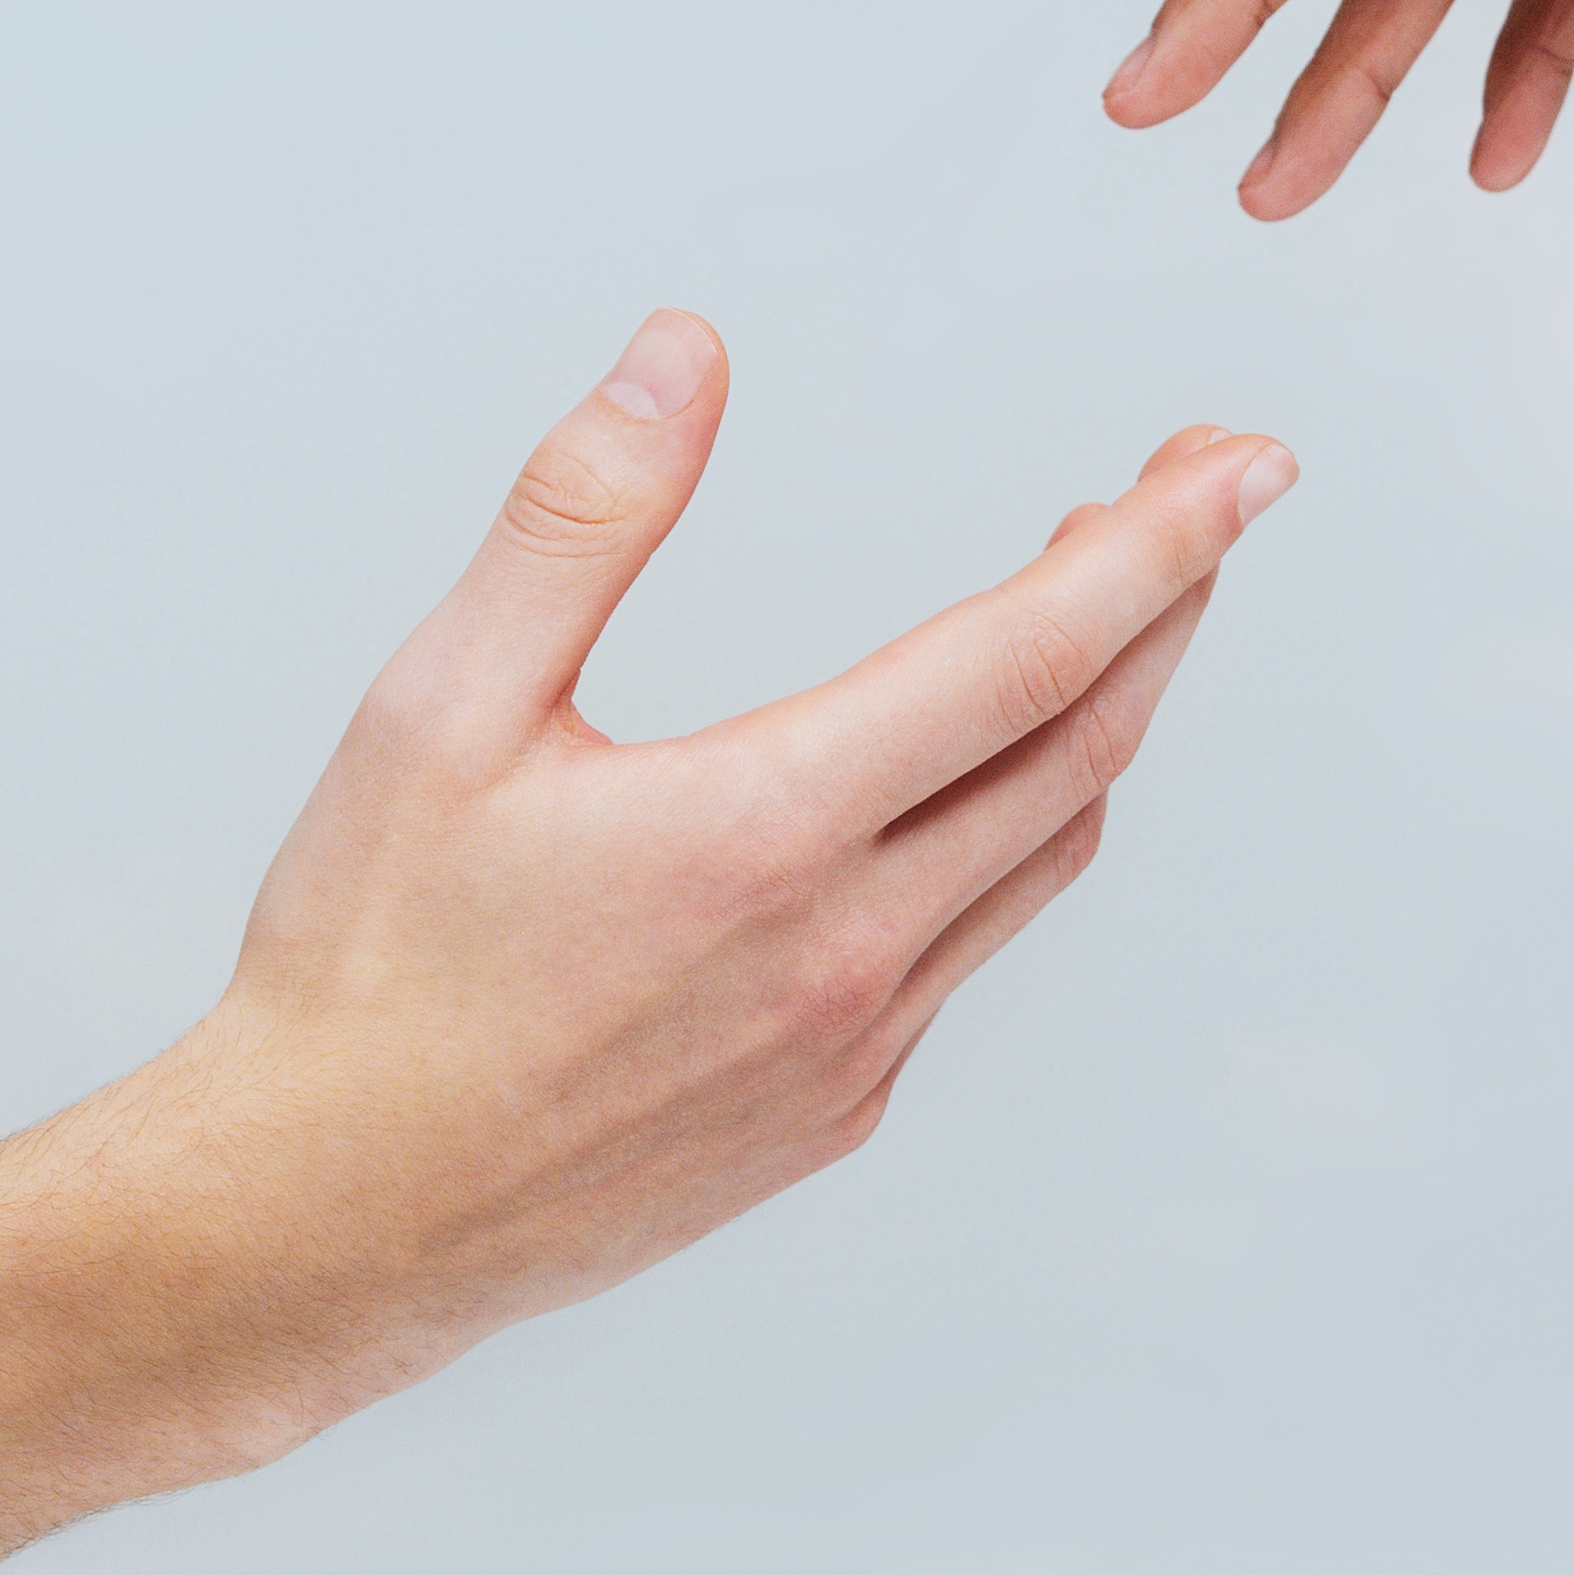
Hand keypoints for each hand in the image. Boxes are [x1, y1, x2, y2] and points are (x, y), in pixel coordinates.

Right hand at [84, 310, 1295, 1448]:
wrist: (324, 1222)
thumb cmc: (366, 961)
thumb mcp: (441, 705)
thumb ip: (582, 515)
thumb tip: (684, 352)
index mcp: (767, 831)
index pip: (1026, 654)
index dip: (1162, 546)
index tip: (1249, 463)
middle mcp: (848, 950)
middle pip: (1081, 743)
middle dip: (1167, 600)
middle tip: (1207, 492)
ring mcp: (856, 1048)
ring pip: (1044, 852)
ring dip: (1098, 714)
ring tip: (1096, 605)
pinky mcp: (834, 1117)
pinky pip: (970, 948)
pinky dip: (1009, 832)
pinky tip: (967, 778)